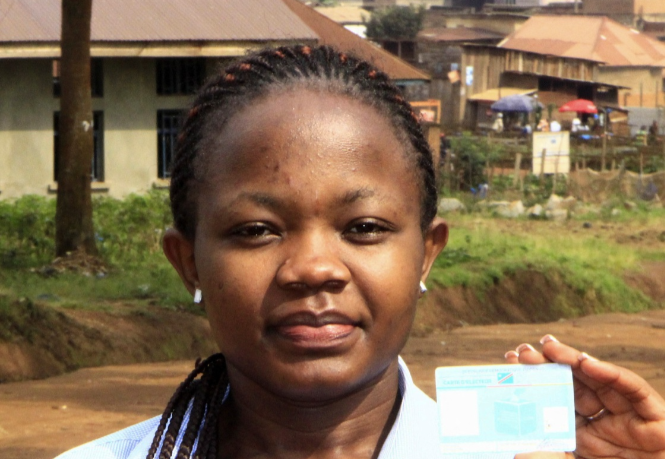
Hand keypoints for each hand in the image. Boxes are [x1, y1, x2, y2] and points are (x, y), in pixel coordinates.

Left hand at [505, 335, 664, 458]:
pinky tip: (587, 362)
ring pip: (600, 382)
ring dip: (574, 361)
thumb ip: (540, 455)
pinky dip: (611, 374)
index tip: (510, 362)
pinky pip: (633, 390)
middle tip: (525, 349)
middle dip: (550, 365)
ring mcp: (629, 421)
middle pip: (574, 386)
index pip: (556, 401)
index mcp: (582, 437)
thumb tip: (509, 447)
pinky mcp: (655, 421)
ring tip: (550, 348)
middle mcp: (603, 425)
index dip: (535, 381)